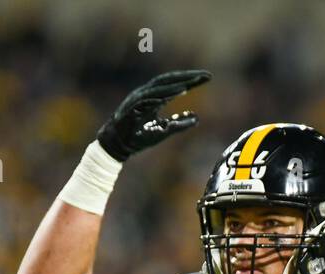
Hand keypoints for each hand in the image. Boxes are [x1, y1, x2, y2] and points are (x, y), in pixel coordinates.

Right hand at [97, 69, 211, 160]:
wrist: (117, 146)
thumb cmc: (138, 136)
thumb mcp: (164, 130)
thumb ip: (179, 123)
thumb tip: (197, 118)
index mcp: (154, 97)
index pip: (174, 84)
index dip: (191, 80)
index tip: (208, 78)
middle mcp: (146, 94)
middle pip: (168, 80)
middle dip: (187, 77)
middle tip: (206, 76)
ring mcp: (138, 100)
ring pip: (158, 87)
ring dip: (175, 85)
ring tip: (191, 83)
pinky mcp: (131, 109)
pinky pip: (146, 100)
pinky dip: (159, 96)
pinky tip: (172, 95)